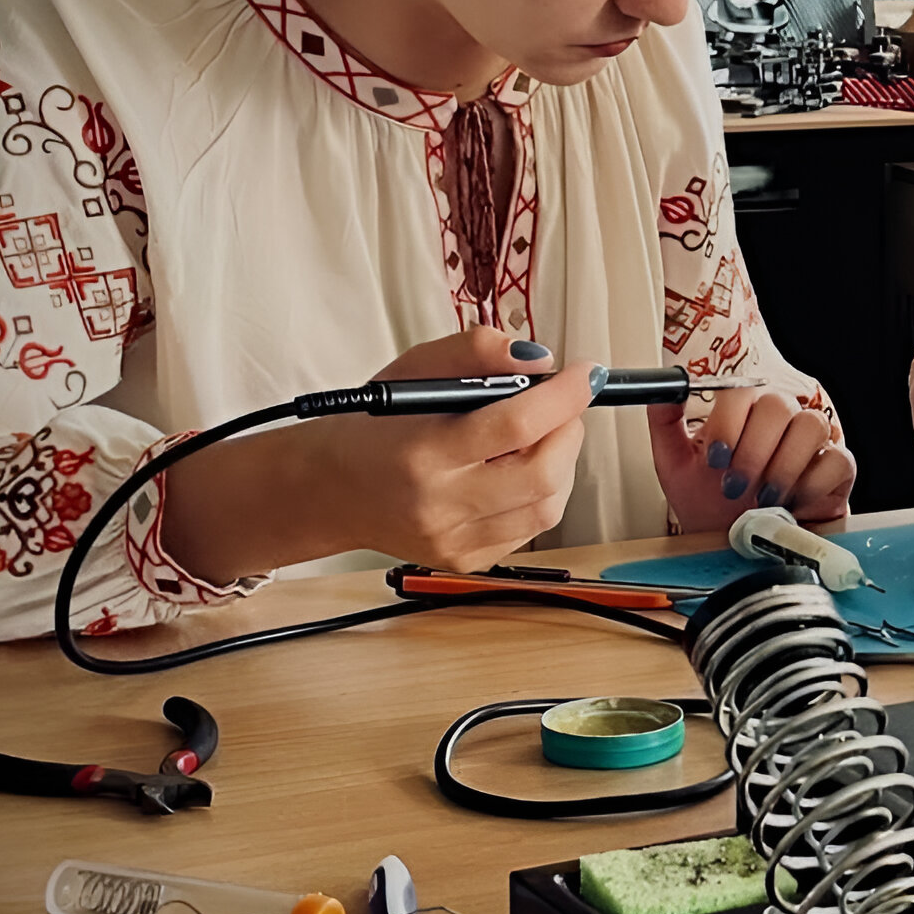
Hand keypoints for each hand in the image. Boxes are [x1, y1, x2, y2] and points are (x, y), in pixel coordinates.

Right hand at [163, 328, 595, 581]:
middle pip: (543, 473)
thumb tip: (538, 359)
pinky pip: (531, 529)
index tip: (586, 373)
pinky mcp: (463, 560)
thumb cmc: (373, 426)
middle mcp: (438, 505)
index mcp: (421, 453)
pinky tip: (520, 470)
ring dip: (563, 463)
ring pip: (548, 506)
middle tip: (564, 405)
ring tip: (542, 436)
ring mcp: (452, 541)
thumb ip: (474, 353)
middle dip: (570, 430)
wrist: (328, 490)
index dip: (563, 396)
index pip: (514, 426)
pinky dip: (543, 494)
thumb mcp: (413, 370)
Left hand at [650, 384, 854, 533]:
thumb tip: (663, 390)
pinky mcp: (839, 469)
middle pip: (778, 405)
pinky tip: (792, 505)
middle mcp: (781, 419)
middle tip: (736, 487)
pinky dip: (813, 485)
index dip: (728, 423)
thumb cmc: (710, 505)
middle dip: (753, 452)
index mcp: (743, 411)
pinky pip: (838, 460)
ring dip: (782, 468)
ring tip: (764, 500)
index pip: (742, 391)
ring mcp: (813, 441)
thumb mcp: (676, 466)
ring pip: (811, 426)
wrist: (739, 548)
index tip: (715, 458)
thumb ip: (664, 424)